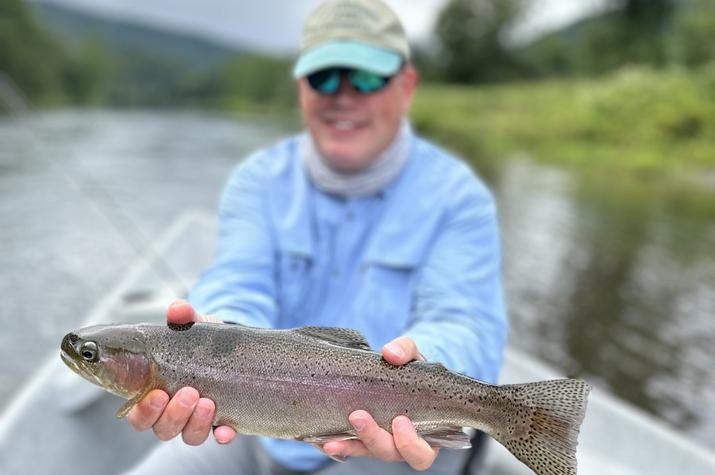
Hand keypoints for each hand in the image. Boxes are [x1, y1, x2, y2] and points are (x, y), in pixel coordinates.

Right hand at [126, 300, 236, 444]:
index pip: (138, 414)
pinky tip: (226, 430)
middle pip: (162, 429)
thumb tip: (178, 309)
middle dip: (173, 415)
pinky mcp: (222, 423)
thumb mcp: (192, 327)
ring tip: (207, 402)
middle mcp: (173, 413)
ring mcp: (197, 421)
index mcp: (155, 393)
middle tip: (188, 393)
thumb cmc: (200, 342)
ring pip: (189, 436)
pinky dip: (222, 435)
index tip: (157, 394)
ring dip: (196, 423)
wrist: (230, 348)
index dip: (144, 410)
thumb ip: (183, 318)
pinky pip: (219, 437)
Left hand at [323, 336, 438, 470]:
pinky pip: (351, 446)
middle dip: (373, 437)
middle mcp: (404, 443)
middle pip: (391, 453)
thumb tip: (390, 353)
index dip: (412, 444)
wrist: (395, 369)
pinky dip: (339, 444)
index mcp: (426, 431)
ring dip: (350, 445)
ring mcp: (382, 442)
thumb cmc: (411, 368)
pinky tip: (325, 441)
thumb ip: (406, 350)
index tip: (400, 420)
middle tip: (358, 416)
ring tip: (332, 440)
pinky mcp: (363, 438)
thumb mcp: (412, 355)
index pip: (422, 453)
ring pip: (368, 451)